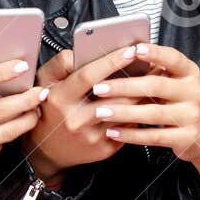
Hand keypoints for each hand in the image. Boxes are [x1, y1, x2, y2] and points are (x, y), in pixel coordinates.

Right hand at [21, 44, 145, 185]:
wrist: (48, 150)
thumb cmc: (49, 110)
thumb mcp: (45, 82)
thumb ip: (62, 63)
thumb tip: (84, 50)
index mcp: (59, 99)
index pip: (88, 76)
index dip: (111, 62)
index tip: (130, 50)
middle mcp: (75, 120)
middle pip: (114, 96)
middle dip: (137, 79)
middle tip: (154, 62)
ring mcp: (91, 137)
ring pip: (125, 112)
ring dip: (142, 95)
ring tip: (155, 79)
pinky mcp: (104, 149)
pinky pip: (128, 128)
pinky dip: (139, 113)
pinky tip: (146, 101)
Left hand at [87, 43, 199, 195]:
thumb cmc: (182, 103)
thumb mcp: (178, 84)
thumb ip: (157, 73)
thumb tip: (120, 59)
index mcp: (190, 73)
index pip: (173, 58)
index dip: (154, 53)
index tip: (134, 49)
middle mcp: (193, 92)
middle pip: (156, 86)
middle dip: (124, 87)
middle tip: (99, 88)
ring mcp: (191, 116)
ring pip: (152, 113)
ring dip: (123, 112)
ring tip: (100, 111)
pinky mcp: (186, 138)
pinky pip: (153, 136)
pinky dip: (130, 135)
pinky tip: (113, 132)